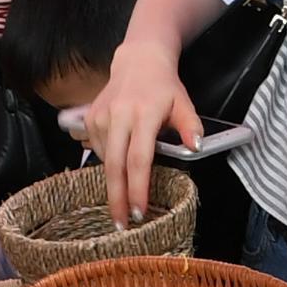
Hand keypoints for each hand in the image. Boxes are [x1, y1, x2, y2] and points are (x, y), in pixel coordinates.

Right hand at [80, 35, 198, 228]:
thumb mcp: (183, 104)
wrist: (138, 61)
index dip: (138, 188)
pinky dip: (108, 161)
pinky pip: (97, 150)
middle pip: (114, 166)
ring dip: (114, 182)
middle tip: (121, 224)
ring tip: (123, 194)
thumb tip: (196, 147)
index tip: (139, 211)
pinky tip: (118, 161)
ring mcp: (101, 117)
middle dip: (117, 198)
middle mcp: (119, 115)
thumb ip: (191, 127)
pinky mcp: (90, 118)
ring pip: (104, 160)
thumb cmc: (164, 87)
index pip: (139, 159)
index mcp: (144, 114)